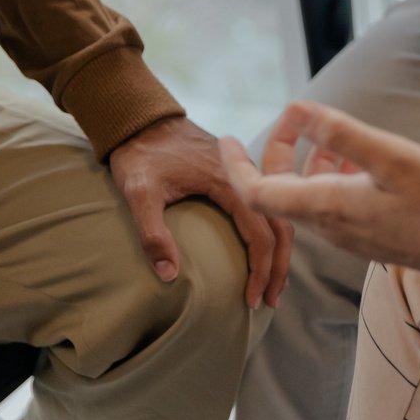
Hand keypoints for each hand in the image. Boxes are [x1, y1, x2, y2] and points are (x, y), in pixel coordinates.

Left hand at [109, 116, 293, 308]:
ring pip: (277, 216)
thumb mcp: (139, 193)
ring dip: (279, 252)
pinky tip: (263, 251)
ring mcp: (243, 175)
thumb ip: (152, 233)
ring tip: (273, 283)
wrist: (141, 118)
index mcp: (228, 182)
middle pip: (280, 227)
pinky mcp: (236, 175)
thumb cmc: (140, 154)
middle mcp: (244, 177)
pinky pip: (266, 206)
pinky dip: (271, 233)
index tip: (251, 299)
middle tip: (270, 301)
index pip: (261, 234)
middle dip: (278, 268)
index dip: (261, 270)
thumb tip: (168, 276)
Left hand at [220, 101, 419, 282]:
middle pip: (279, 192)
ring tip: (328, 131)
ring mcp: (350, 234)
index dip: (235, 165)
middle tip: (294, 118)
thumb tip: (299, 109)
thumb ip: (342, 134)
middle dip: (276, 152)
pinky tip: (357, 158)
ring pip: (308, 197)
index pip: (257, 192)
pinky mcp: (370, 235)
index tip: (225, 137)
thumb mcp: (391, 157)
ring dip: (308, 162)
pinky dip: (332, 176)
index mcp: (327, 206)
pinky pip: (333, 205)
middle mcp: (331, 226)